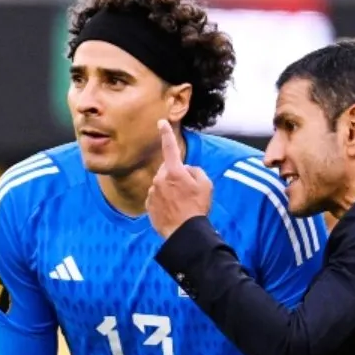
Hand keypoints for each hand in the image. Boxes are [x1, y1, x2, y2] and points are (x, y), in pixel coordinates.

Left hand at [146, 119, 212, 238]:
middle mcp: (160, 179)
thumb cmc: (197, 208)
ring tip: (181, 205)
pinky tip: (173, 212)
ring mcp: (153, 193)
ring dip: (170, 191)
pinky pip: (157, 199)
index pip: (170, 147)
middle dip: (175, 177)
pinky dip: (164, 202)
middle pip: (167, 171)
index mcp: (175, 171)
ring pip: (161, 185)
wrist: (184, 232)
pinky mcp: (149, 205)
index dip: (166, 133)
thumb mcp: (206, 185)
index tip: (161, 122)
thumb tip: (186, 171)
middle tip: (187, 193)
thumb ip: (196, 171)